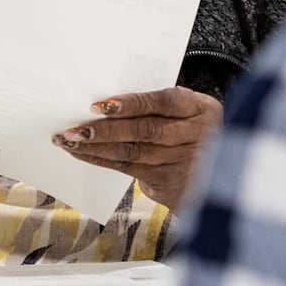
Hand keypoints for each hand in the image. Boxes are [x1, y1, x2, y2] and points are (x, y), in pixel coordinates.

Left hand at [52, 87, 222, 206]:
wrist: (215, 180)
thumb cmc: (189, 136)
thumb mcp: (187, 115)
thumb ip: (160, 108)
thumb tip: (108, 104)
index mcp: (203, 109)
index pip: (164, 102)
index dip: (131, 103)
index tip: (101, 105)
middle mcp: (198, 136)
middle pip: (145, 129)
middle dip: (105, 128)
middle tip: (75, 127)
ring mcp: (184, 163)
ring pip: (132, 151)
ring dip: (96, 145)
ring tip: (69, 139)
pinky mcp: (169, 184)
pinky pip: (127, 169)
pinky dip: (100, 159)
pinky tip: (82, 153)